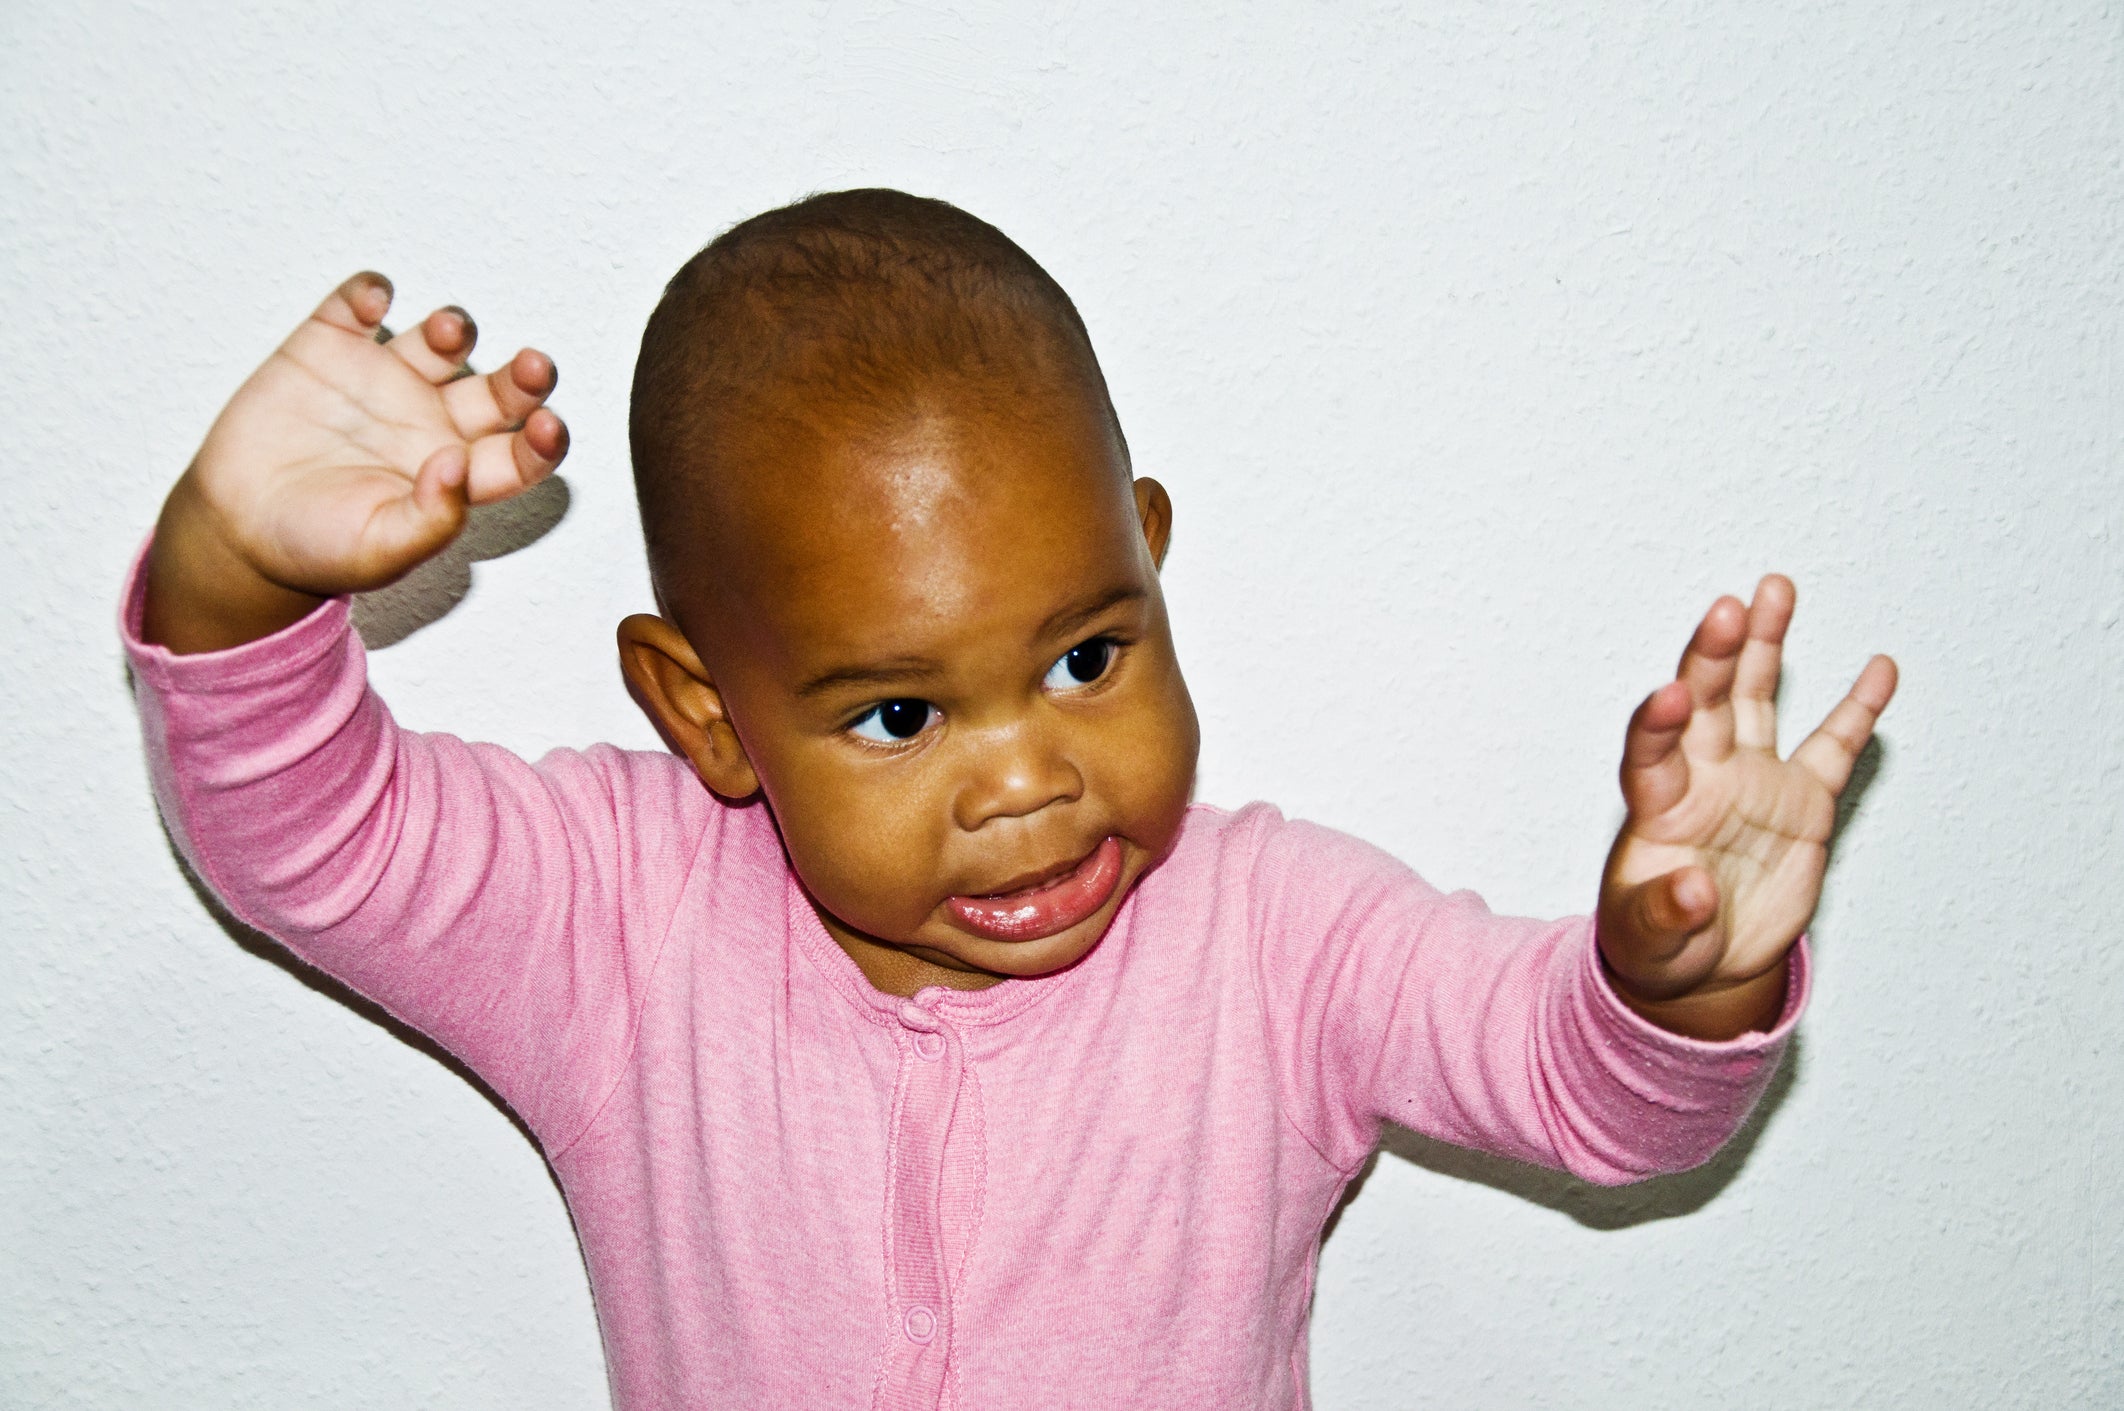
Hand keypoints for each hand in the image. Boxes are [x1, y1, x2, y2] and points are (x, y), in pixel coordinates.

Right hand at [142, 272, 567, 651]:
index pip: (519, 453)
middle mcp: (433, 421)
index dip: (542, 441)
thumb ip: (430, 520)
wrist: (237, 526)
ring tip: (448, 333)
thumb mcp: (379, 552)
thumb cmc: (316, 548)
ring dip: (453, 329)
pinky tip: (372, 298)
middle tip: (533, 367)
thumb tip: (457, 468)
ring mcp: (385, 380)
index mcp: (456, 472)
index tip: (547, 427)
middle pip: (499, 391)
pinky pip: (356, 307)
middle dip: (523, 377)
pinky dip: (367, 293)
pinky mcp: (330, 349)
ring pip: (440, 341)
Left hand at [1596, 575, 1896, 1039]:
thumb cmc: (1660, 942)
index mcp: (1657, 809)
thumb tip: (1693, 890)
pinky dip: (1857, 709)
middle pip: (1704, 703)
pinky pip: (1834, 746)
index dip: (1657, 724)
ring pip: (1756, 699)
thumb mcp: (1650, 942)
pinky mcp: (1801, 800)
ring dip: (1765, 646)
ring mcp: (1753, 781)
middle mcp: (1702, 779)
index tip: (1670, 694)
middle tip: (1728, 608)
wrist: (1704, 960)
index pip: (1649, 754)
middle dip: (1713, 656)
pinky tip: (1878, 668)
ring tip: (1774, 589)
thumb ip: (1665, 915)